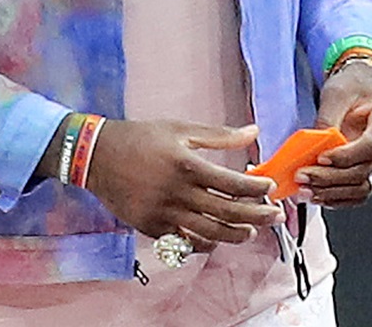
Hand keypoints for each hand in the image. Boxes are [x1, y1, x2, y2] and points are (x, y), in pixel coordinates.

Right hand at [83, 119, 281, 250]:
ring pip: (209, 234)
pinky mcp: (151, 227)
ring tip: (251, 232)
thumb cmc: (141, 138)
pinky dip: (204, 243)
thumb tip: (253, 131)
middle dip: (256, 216)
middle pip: (226, 212)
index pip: (232, 184)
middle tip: (275, 216)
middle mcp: (176, 193)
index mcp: (186, 165)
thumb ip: (219, 135)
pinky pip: (184, 242)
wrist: (96, 156)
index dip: (256, 188)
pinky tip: (217, 238)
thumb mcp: (180, 129)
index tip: (270, 187)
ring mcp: (163, 214)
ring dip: (235, 235)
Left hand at [298, 62, 371, 207]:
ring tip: (307, 190)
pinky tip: (319, 195)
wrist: (365, 86)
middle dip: (330, 178)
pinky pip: (358, 191)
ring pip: (363, 187)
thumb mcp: (338, 92)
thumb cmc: (355, 85)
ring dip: (333, 193)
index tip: (321, 157)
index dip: (345, 156)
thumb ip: (328, 118)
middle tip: (303, 176)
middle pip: (365, 171)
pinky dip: (338, 197)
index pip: (371, 146)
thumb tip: (315, 145)